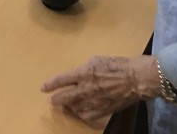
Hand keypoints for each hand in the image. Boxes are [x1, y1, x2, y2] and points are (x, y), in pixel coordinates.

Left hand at [41, 55, 159, 126]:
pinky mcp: (103, 110)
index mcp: (83, 73)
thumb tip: (76, 75)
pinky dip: (81, 114)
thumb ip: (83, 69)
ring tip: (66, 105)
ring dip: (69, 107)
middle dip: (56, 99)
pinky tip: (80, 111)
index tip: (43, 88)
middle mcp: (86, 88)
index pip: (62, 80)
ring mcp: (94, 101)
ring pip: (75, 108)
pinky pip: (87, 116)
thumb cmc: (115, 65)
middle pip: (65, 97)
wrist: (134, 78)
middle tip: (52, 100)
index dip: (50, 84)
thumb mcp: (95, 60)